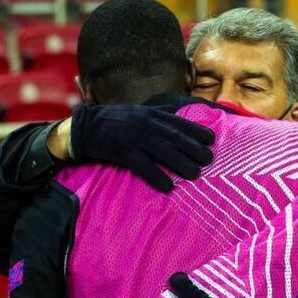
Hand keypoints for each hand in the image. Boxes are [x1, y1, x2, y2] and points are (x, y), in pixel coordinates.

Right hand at [70, 104, 214, 192]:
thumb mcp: (138, 111)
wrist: (85, 126)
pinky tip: (168, 186)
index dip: (196, 131)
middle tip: (208, 160)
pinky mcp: (122, 151)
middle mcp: (145, 124)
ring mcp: (134, 137)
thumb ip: (158, 114)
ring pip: (162, 151)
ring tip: (195, 174)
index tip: (212, 140)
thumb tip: (179, 114)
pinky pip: (142, 165)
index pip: (178, 122)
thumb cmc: (115, 121)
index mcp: (151, 114)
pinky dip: (156, 176)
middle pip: (174, 137)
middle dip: (193, 148)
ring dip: (180, 163)